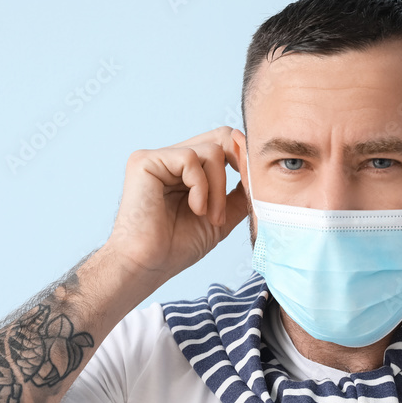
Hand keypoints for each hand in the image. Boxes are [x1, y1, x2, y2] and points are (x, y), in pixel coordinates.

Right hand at [105, 126, 248, 282]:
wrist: (149, 265)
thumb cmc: (177, 247)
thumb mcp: (221, 217)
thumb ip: (238, 193)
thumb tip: (255, 170)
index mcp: (186, 170)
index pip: (223, 144)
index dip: (244, 159)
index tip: (252, 184)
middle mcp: (172, 158)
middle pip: (220, 137)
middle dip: (238, 166)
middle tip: (238, 196)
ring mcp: (158, 157)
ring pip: (211, 151)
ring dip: (218, 189)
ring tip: (209, 216)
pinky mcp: (146, 161)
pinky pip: (191, 159)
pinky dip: (201, 187)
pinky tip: (195, 209)